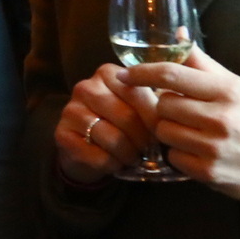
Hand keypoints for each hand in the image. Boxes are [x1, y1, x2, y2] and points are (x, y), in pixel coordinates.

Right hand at [53, 65, 159, 184]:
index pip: (138, 94)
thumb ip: (155, 102)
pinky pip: (96, 155)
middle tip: (147, 150)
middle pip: (126, 117)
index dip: (154, 119)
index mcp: (107, 73)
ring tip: (132, 157)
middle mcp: (86, 87)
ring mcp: (70, 110)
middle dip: (142, 139)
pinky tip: (114, 163)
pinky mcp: (61, 134)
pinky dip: (111, 164)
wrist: (86, 147)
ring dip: (128, 154)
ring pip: (112, 137)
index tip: (161, 133)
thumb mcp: (137, 107)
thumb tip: (178, 114)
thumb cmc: (120, 124)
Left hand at [122, 47, 239, 203]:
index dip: (141, 72)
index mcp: (227, 90)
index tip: (123, 74)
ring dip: (170, 132)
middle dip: (165, 108)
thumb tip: (178, 33)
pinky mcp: (210, 172)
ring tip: (192, 132)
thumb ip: (202, 63)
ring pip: (163, 132)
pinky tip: (198, 152)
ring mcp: (215, 146)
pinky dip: (179, 155)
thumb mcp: (237, 86)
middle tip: (183, 113)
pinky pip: (173, 157)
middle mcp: (221, 117)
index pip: (171, 75)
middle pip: (162, 105)